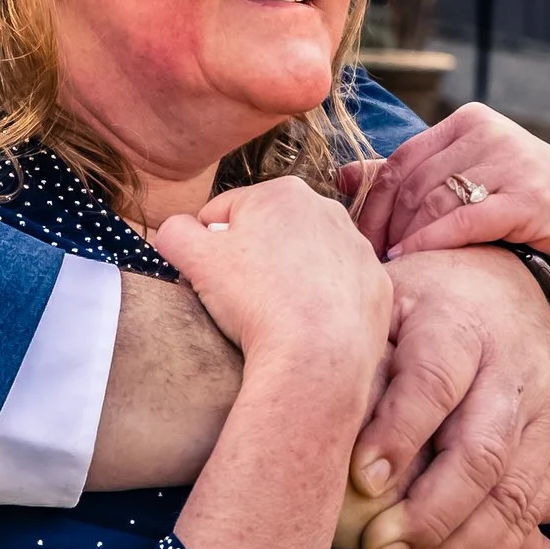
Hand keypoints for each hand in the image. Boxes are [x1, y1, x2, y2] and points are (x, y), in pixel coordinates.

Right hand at [154, 179, 394, 418]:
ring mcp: (357, 248)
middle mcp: (327, 209)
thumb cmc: (253, 300)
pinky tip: (308, 325)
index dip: (207, 247)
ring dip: (289, 278)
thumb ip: (173, 231)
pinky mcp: (376, 285)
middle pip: (270, 233)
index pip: (224, 213)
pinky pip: (339, 288)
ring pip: (307, 259)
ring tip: (275, 314)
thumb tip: (175, 230)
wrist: (316, 356)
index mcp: (281, 192)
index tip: (209, 278)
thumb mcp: (191, 257)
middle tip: (241, 298)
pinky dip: (323, 302)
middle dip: (252, 258)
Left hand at [351, 247, 549, 548]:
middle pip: (480, 450)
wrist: (509, 288)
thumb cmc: (419, 306)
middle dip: (431, 512)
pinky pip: (531, 512)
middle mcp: (511, 369)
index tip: (362, 479)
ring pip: (511, 492)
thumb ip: (356, 348)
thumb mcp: (383, 301)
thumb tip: (306, 407)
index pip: (434, 381)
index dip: (400, 431)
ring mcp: (543, 413)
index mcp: (457, 324)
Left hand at [352, 107, 549, 333]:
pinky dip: (430, 243)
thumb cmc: (530, 215)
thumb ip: (410, 178)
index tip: (356, 244)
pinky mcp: (531, 197)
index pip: (399, 162)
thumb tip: (342, 176)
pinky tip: (411, 262)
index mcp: (471, 122)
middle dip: (382, 228)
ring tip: (389, 271)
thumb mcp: (468, 187)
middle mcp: (491, 133)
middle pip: (411, 183)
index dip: (370, 207)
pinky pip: (463, 221)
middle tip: (367, 266)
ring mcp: (513, 161)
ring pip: (432, 201)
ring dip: (403, 239)